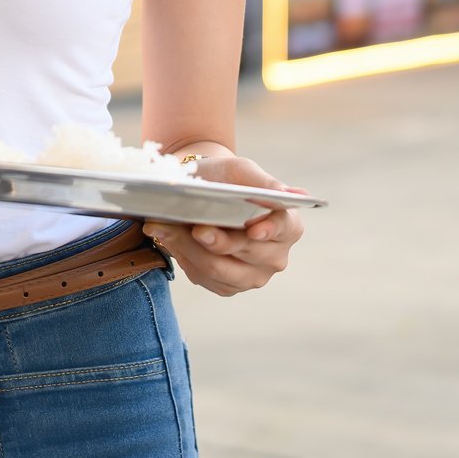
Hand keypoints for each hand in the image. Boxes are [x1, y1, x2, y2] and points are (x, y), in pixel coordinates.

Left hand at [142, 155, 306, 296]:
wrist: (201, 193)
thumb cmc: (226, 179)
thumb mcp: (241, 171)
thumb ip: (264, 182)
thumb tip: (293, 194)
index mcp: (288, 225)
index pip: (284, 229)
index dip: (269, 230)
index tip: (253, 230)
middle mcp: (275, 256)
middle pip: (245, 251)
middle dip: (217, 240)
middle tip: (194, 227)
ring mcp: (252, 276)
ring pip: (218, 268)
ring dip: (189, 247)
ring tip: (165, 227)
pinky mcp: (226, 286)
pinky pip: (202, 276)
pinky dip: (183, 255)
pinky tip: (170, 236)